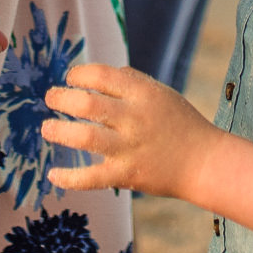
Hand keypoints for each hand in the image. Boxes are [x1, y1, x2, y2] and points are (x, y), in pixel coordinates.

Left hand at [42, 63, 224, 197]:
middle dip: (62, 98)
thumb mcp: (162, 94)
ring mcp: (130, 147)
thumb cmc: (182, 124)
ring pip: (85, 136)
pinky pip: (91, 178)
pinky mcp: (127, 174)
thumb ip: (132, 83)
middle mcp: (135, 118)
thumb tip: (100, 74)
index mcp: (144, 93)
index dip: (79, 74)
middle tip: (51, 98)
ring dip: (59, 131)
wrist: (204, 162)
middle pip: (88, 103)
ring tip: (47, 128)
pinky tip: (54, 175)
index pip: (103, 75)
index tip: (70, 78)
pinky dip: (69, 178)